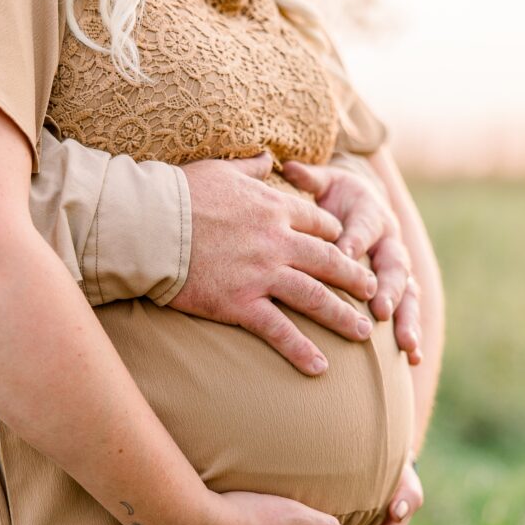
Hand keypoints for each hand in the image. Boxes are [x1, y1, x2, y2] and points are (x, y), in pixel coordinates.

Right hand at [170, 154, 378, 375]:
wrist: (151, 224)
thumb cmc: (179, 194)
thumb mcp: (221, 169)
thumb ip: (250, 166)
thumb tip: (267, 156)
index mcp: (273, 209)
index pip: (318, 224)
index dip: (336, 237)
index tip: (346, 248)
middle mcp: (277, 242)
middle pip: (328, 261)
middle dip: (354, 278)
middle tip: (373, 291)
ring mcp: (262, 275)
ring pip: (314, 298)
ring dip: (342, 317)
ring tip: (363, 333)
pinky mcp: (240, 304)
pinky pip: (279, 331)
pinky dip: (301, 350)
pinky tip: (320, 368)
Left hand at [282, 160, 422, 364]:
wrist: (362, 202)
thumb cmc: (336, 197)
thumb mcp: (325, 183)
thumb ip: (310, 179)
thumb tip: (289, 166)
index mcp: (370, 213)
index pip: (362, 227)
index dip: (354, 239)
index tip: (344, 253)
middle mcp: (389, 242)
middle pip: (393, 265)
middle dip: (388, 288)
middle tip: (379, 308)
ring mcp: (397, 268)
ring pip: (407, 294)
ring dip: (406, 320)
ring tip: (406, 346)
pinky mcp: (399, 288)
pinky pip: (406, 313)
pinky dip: (409, 335)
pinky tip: (410, 362)